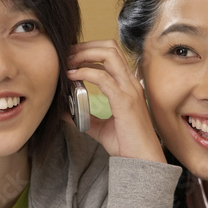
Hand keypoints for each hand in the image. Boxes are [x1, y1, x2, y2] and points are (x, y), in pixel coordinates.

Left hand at [66, 40, 164, 163]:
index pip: (111, 54)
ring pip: (108, 55)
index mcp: (128, 86)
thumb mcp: (100, 128)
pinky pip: (103, 77)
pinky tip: (71, 77)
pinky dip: (84, 73)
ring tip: (68, 62)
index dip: (90, 50)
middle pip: (109, 47)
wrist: (142, 161)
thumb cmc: (127, 145)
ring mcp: (129, 90)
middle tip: (66, 55)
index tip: (71, 57)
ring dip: (84, 54)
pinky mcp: (124, 101)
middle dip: (85, 46)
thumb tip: (65, 112)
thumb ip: (85, 117)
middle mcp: (130, 83)